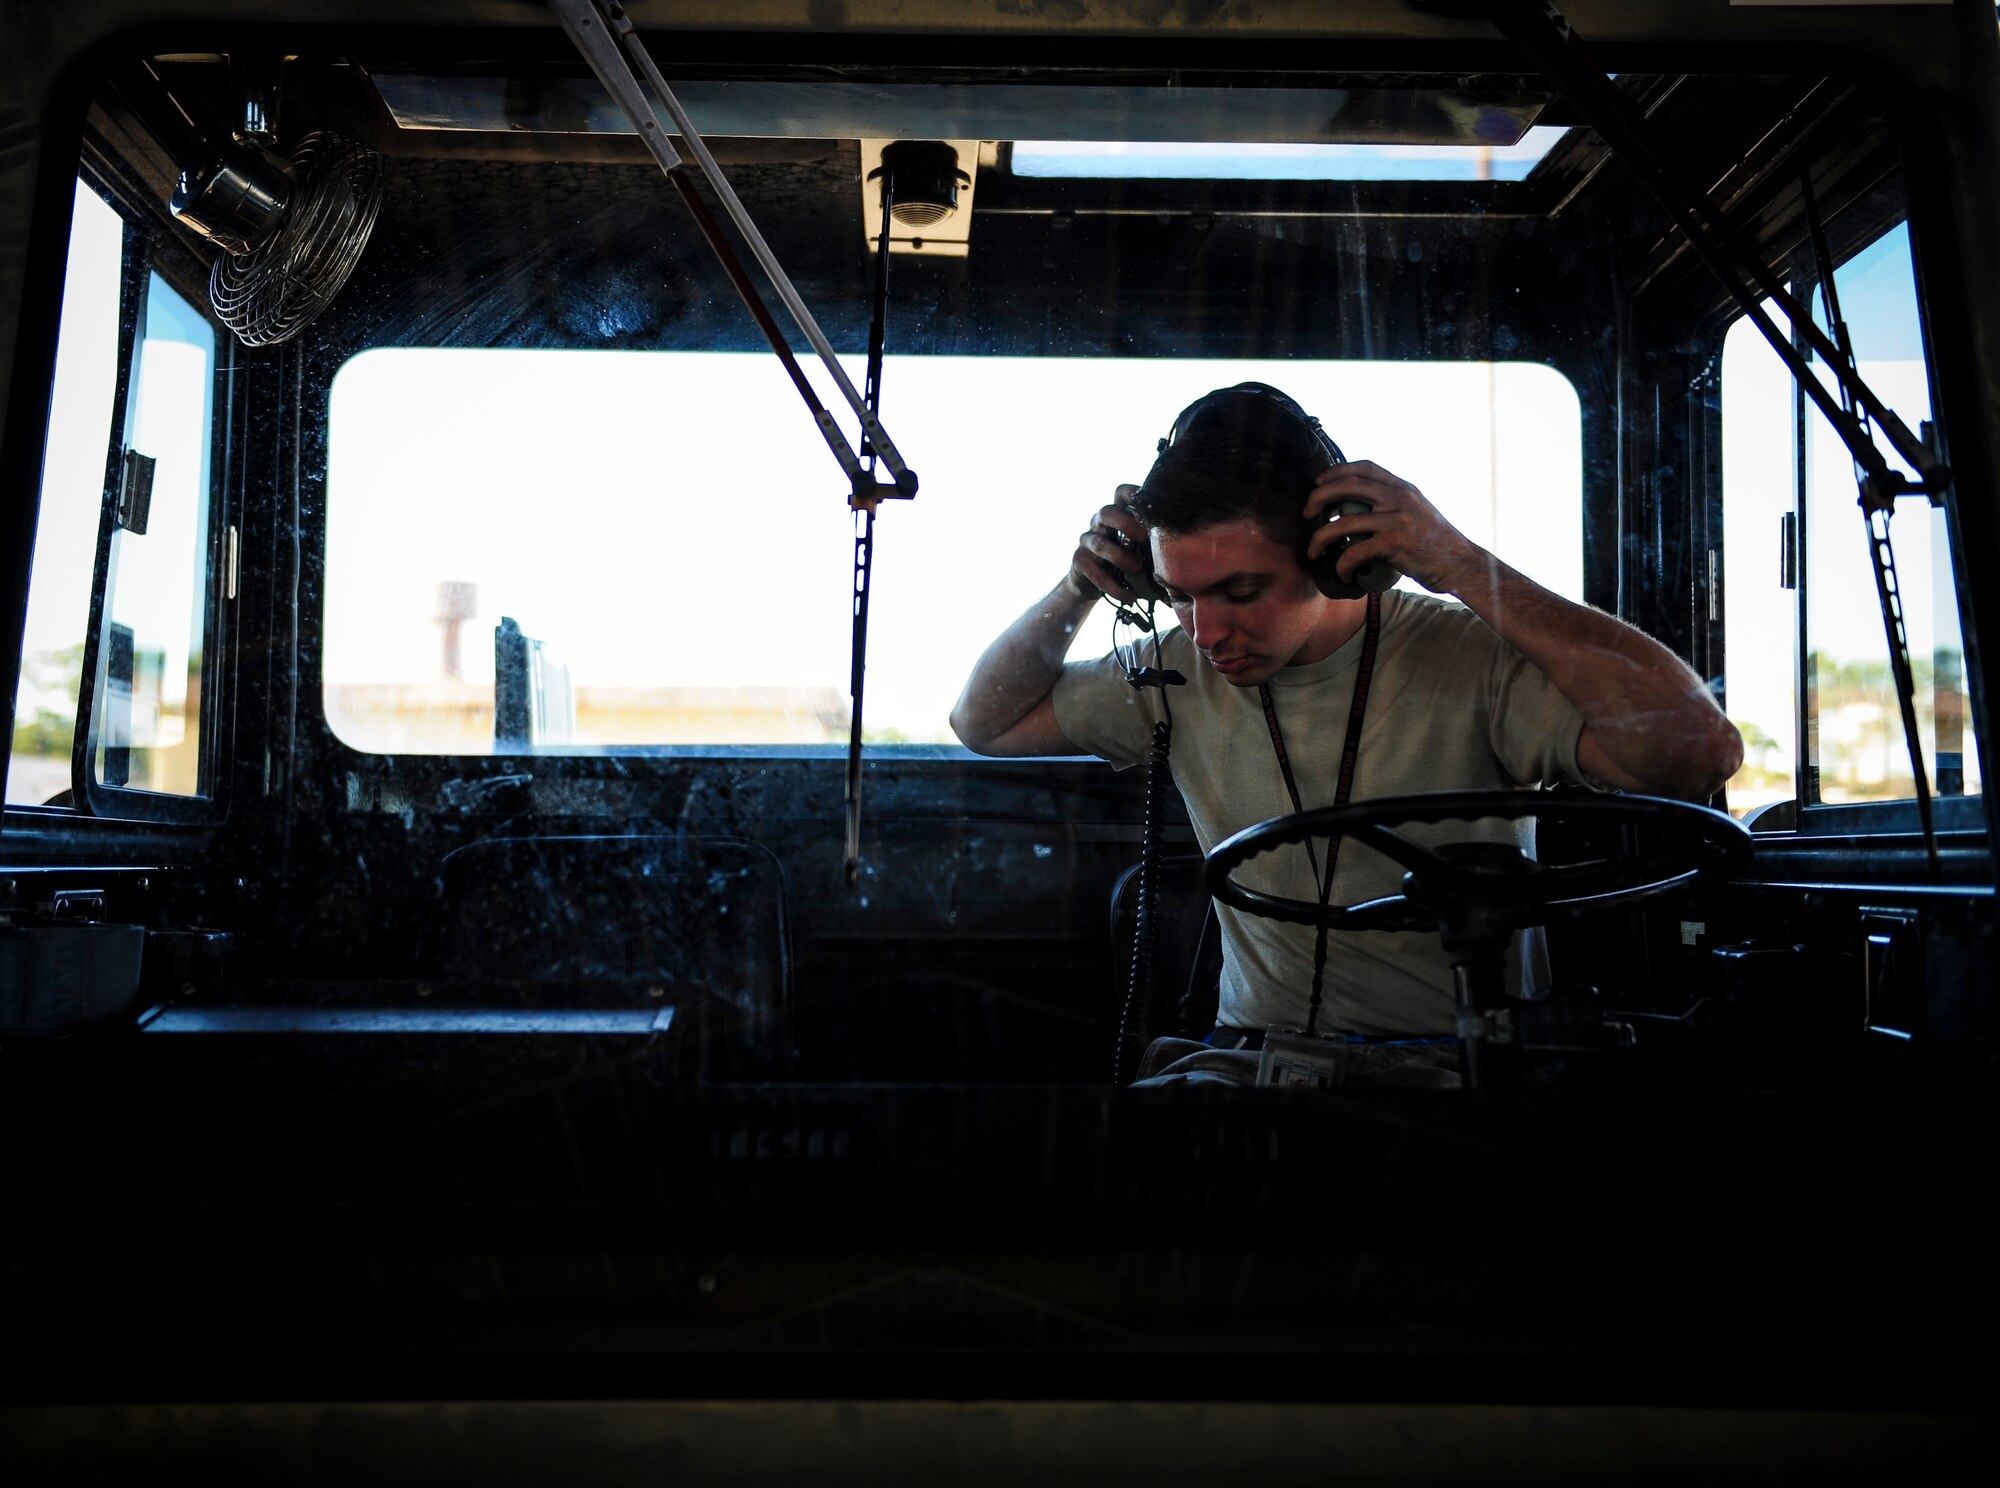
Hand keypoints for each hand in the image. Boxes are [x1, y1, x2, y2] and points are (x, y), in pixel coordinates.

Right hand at [1067, 484, 1153, 600]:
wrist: (1092, 584)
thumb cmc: (1124, 560)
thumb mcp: (1138, 548)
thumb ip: (1153, 543)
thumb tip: (1190, 552)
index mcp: (1117, 514)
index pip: (1121, 493)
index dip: (1133, 493)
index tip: (1152, 503)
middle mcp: (1099, 523)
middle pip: (1107, 512)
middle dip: (1125, 522)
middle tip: (1143, 537)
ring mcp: (1087, 541)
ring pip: (1100, 544)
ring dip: (1120, 557)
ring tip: (1136, 568)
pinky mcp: (1079, 561)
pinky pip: (1095, 572)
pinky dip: (1114, 587)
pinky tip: (1130, 597)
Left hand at [1303, 461, 1486, 595]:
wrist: (1461, 564)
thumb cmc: (1438, 544)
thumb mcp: (1420, 512)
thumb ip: (1397, 505)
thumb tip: (1366, 509)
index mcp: (1403, 489)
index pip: (1365, 467)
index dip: (1337, 470)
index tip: (1319, 482)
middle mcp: (1399, 498)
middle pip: (1347, 487)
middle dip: (1318, 497)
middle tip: (1307, 513)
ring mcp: (1396, 520)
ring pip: (1342, 523)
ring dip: (1320, 539)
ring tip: (1313, 551)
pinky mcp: (1394, 544)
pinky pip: (1354, 552)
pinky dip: (1342, 566)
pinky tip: (1341, 574)